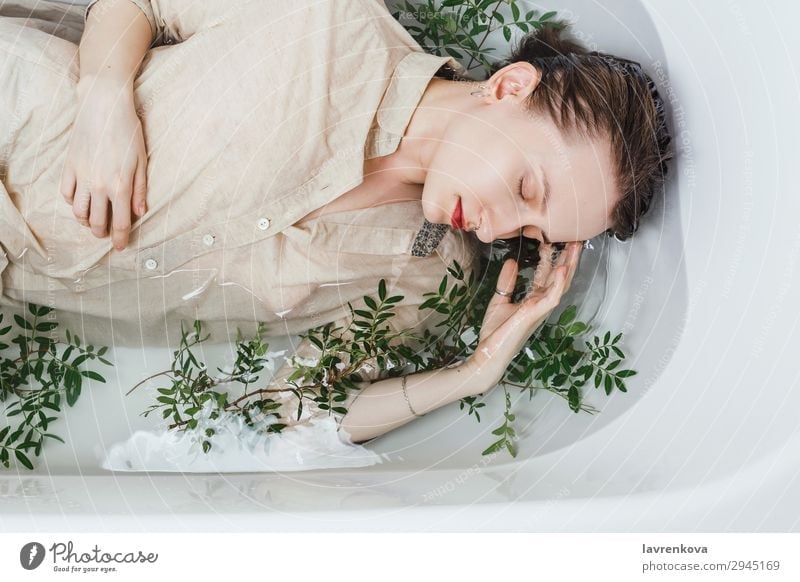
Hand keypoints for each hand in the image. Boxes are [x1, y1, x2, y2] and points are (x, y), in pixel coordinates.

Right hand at [60, 77, 147, 249]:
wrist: (103, 106)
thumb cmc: (129, 131)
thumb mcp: (142, 161)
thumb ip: (140, 189)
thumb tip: (140, 212)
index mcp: (120, 186)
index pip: (121, 223)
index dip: (121, 239)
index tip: (122, 247)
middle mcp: (98, 185)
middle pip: (97, 222)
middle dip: (102, 233)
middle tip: (107, 235)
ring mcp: (81, 176)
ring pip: (78, 211)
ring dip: (86, 221)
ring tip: (93, 221)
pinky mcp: (69, 166)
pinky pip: (66, 193)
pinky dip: (73, 202)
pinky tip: (81, 201)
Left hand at [463, 241, 582, 390]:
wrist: (488, 353)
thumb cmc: (495, 333)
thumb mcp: (500, 300)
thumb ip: (507, 283)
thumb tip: (511, 262)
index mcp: (534, 301)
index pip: (547, 276)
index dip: (551, 258)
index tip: (551, 241)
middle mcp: (541, 304)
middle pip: (560, 278)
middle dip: (568, 259)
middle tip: (575, 239)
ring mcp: (540, 310)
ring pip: (560, 285)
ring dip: (569, 266)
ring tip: (575, 247)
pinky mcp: (534, 315)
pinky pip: (551, 297)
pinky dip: (557, 283)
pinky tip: (562, 269)